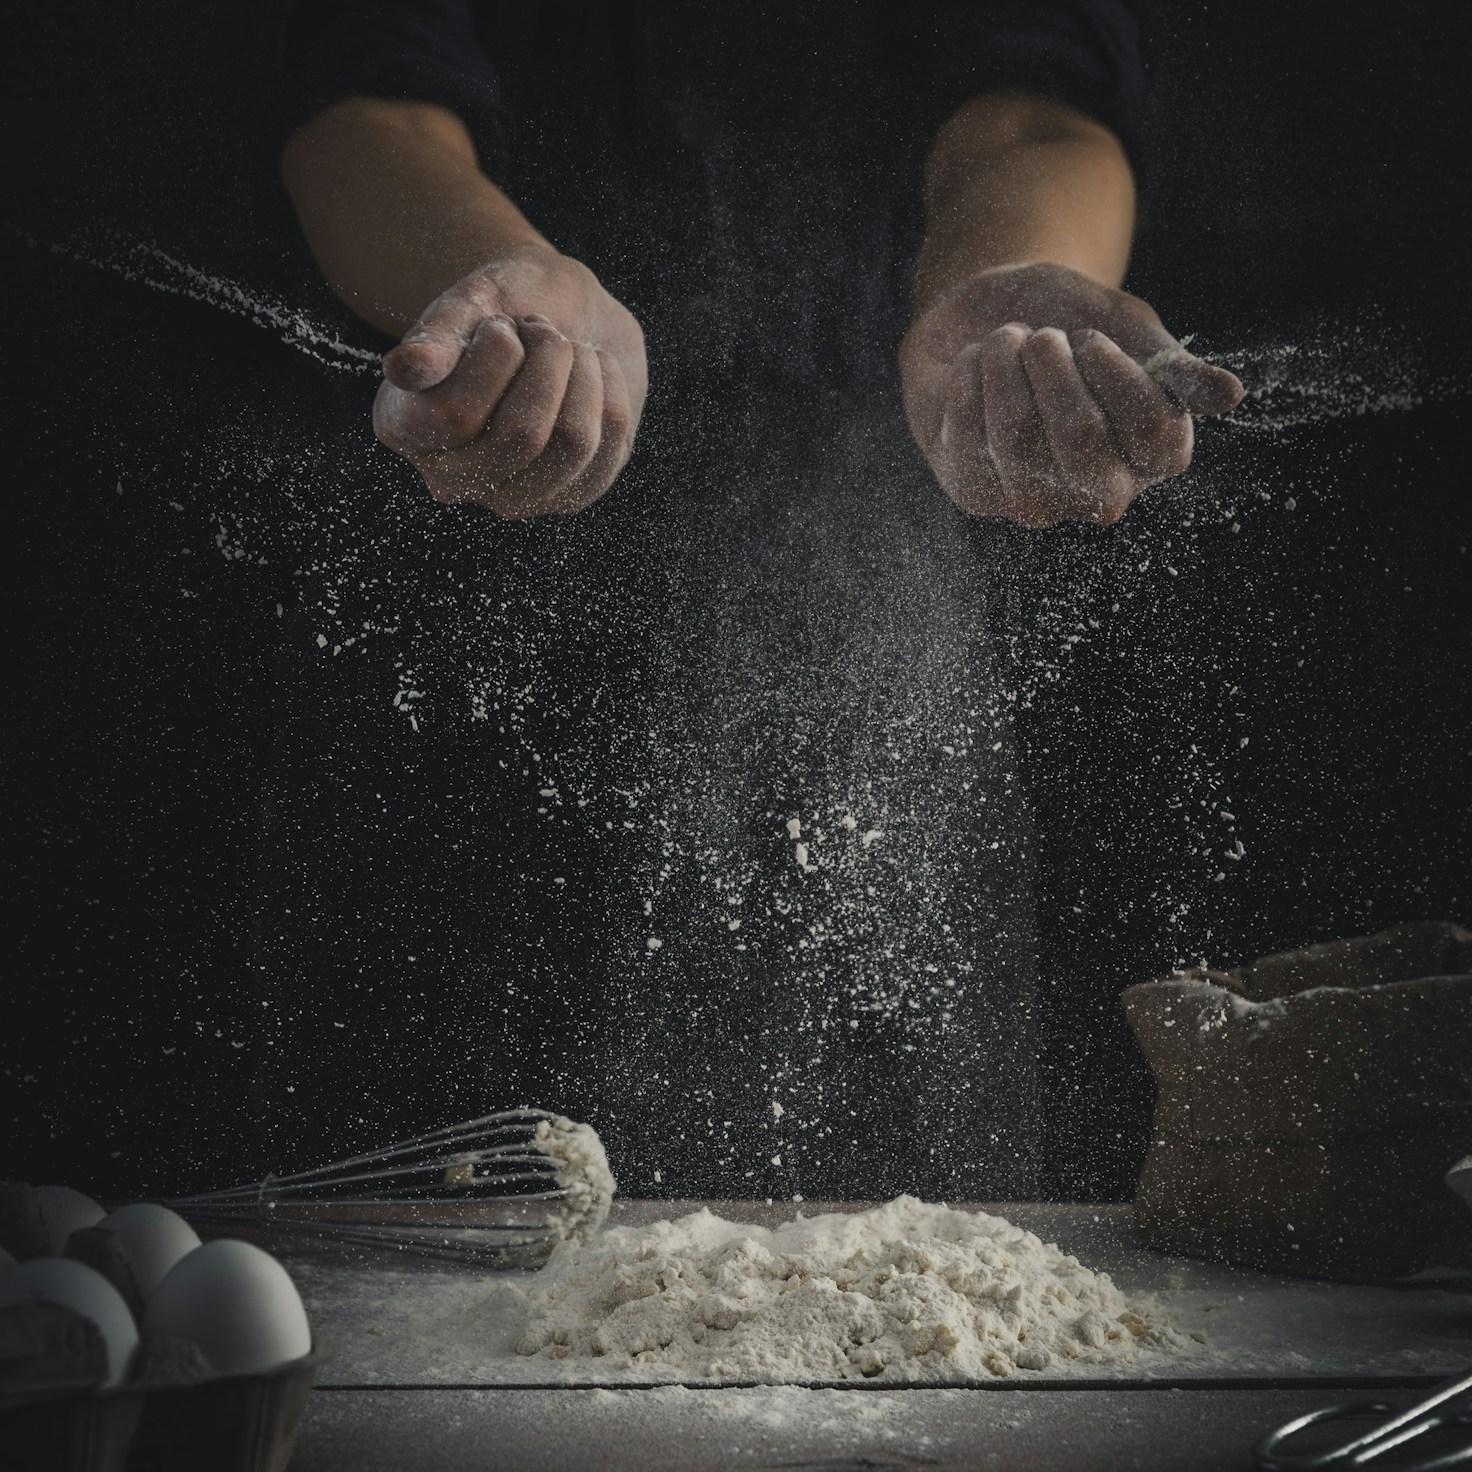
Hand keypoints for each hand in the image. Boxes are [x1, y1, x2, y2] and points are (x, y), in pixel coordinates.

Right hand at [373, 245, 646, 517]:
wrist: (561, 318)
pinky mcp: (570, 497)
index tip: (501, 324)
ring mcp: (513, 499)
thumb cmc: (504, 307)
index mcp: (405, 428)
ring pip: (573, 442)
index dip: (495, 356)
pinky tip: (592, 371)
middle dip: (548, 360)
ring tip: (569, 348)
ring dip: (582, 374)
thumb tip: (406, 370)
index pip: (454, 415)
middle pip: (523, 436)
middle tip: (543, 329)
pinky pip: (610, 444)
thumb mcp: (469, 304)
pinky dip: (609, 390)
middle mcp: (451, 479)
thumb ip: (437, 334)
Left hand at [899, 262, 1243, 525]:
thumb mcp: (1123, 325)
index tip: (1089, 337)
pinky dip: (969, 379)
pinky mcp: (975, 493)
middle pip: (1083, 436)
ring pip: (1017, 434)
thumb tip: (1231, 396)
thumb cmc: (1065, 319)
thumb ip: (1171, 364)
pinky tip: (974, 366)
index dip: (1118, 371)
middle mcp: (1098, 492)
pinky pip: (968, 435)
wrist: (982, 313)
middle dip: (1055, 367)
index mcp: (1152, 455)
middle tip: (1043, 337)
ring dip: (1006, 365)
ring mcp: (1035, 501)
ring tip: (1006, 342)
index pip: (1156, 431)